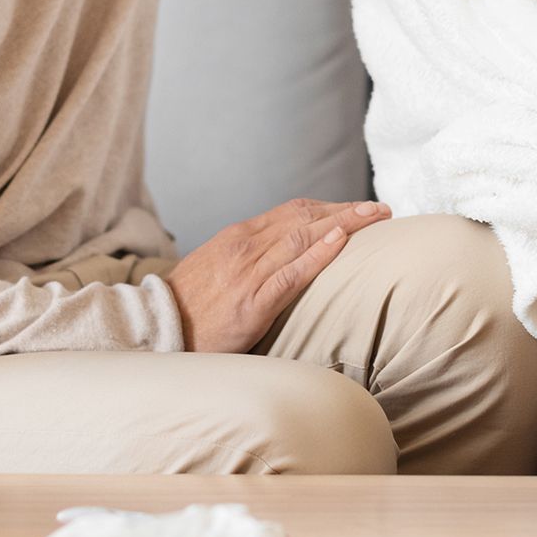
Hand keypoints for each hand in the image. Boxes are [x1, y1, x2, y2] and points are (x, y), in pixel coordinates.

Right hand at [166, 196, 391, 352]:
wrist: (156, 329)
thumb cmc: (189, 305)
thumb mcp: (218, 268)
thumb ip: (250, 258)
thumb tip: (284, 256)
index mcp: (239, 236)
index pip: (293, 212)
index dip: (330, 207)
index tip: (358, 208)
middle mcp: (246, 246)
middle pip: (305, 217)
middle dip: (347, 210)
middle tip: (380, 209)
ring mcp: (249, 272)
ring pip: (304, 236)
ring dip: (345, 224)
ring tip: (375, 219)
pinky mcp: (252, 302)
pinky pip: (291, 272)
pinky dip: (319, 253)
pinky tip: (341, 242)